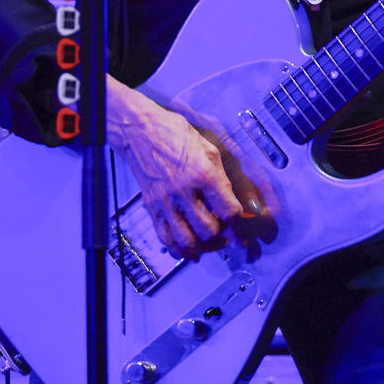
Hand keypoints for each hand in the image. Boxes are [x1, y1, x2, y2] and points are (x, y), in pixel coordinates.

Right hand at [107, 76, 248, 260]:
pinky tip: (190, 251)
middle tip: (227, 232)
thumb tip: (237, 203)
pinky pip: (165, 238)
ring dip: (203, 248)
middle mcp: (184, 191)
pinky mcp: (152, 208)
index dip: (239, 223)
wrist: (141, 132)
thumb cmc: (177, 136)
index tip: (242, 225)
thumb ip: (223, 179)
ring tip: (213, 243)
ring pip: (187, 240)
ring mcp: (166, 202)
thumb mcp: (210, 150)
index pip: (228, 211)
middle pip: (208, 230)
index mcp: (204, 175)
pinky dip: (180, 250)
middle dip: (222, 237)